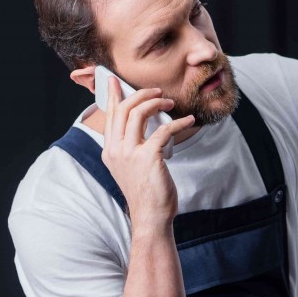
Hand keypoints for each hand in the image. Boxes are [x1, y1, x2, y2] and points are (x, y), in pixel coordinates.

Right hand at [100, 83, 195, 224]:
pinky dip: (178, 122)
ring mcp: (130, 153)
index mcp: (110, 150)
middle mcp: (116, 150)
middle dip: (141, 94)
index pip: (110, 115)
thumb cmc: (145, 191)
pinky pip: (163, 130)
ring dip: (155, 103)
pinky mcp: (149, 157)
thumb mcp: (130, 166)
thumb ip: (130, 146)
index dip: (114, 95)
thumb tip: (143, 123)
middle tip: (156, 91)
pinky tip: (188, 120)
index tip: (115, 80)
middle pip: (124, 109)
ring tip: (169, 102)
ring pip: (138, 113)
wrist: (151, 216)